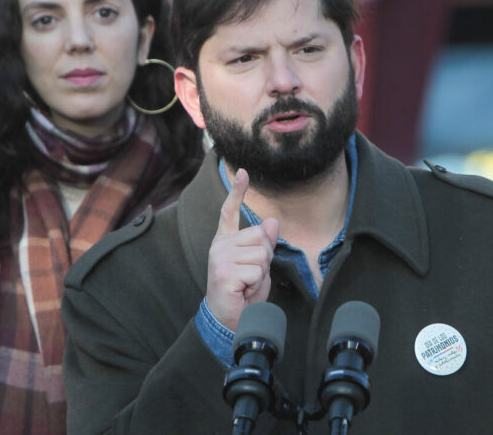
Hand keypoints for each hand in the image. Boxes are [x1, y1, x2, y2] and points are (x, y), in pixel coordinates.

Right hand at [205, 168, 279, 330]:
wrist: (231, 320)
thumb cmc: (244, 292)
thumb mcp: (259, 264)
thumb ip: (264, 243)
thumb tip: (272, 221)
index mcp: (225, 241)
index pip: (230, 211)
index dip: (237, 192)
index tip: (244, 172)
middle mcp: (220, 246)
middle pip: (259, 235)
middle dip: (265, 256)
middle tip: (252, 275)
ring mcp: (220, 258)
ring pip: (261, 253)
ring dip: (261, 272)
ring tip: (248, 284)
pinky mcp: (224, 273)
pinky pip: (257, 270)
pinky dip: (257, 284)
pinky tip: (244, 291)